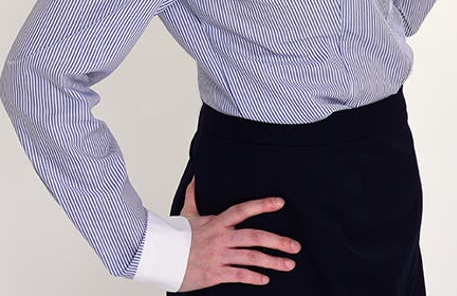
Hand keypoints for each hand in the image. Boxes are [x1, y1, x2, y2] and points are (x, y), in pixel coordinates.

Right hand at [176, 174, 301, 290]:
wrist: (161, 257)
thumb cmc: (176, 236)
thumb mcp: (186, 213)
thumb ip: (194, 194)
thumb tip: (196, 177)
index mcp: (217, 222)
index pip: (243, 210)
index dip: (262, 205)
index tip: (279, 203)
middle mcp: (221, 238)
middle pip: (255, 237)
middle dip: (278, 241)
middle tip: (295, 246)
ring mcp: (219, 256)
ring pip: (251, 258)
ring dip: (272, 262)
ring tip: (288, 264)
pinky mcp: (215, 274)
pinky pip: (239, 275)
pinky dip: (254, 278)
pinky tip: (265, 279)